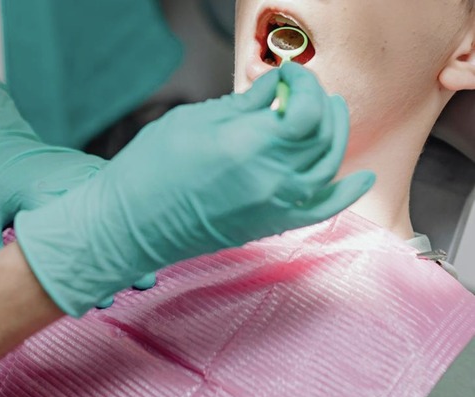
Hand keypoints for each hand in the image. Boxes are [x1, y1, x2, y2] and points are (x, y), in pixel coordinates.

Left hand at [0, 80, 154, 299]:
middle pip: (106, 223)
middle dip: (122, 258)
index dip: (88, 269)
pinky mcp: (97, 172)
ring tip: (146, 271)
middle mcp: (73, 181)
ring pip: (119, 211)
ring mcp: (89, 173)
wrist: (0, 139)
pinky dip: (128, 223)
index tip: (102, 297)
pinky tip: (136, 248)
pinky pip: (119, 200)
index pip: (73, 234)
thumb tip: (4, 289)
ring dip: (130, 241)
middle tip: (142, 284)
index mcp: (43, 191)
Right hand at [14, 63, 374, 316]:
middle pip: (322, 135)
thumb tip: (276, 88)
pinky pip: (322, 211)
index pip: (305, 108)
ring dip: (336, 135)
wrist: (131, 225)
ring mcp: (274, 206)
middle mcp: (270, 178)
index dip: (304, 85)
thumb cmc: (149, 170)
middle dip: (320, 103)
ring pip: (328, 166)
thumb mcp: (192, 121)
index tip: (290, 75)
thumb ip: (244, 105)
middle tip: (307, 90)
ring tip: (331, 115)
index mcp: (247, 145)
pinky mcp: (270, 225)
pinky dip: (346, 193)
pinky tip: (361, 178)